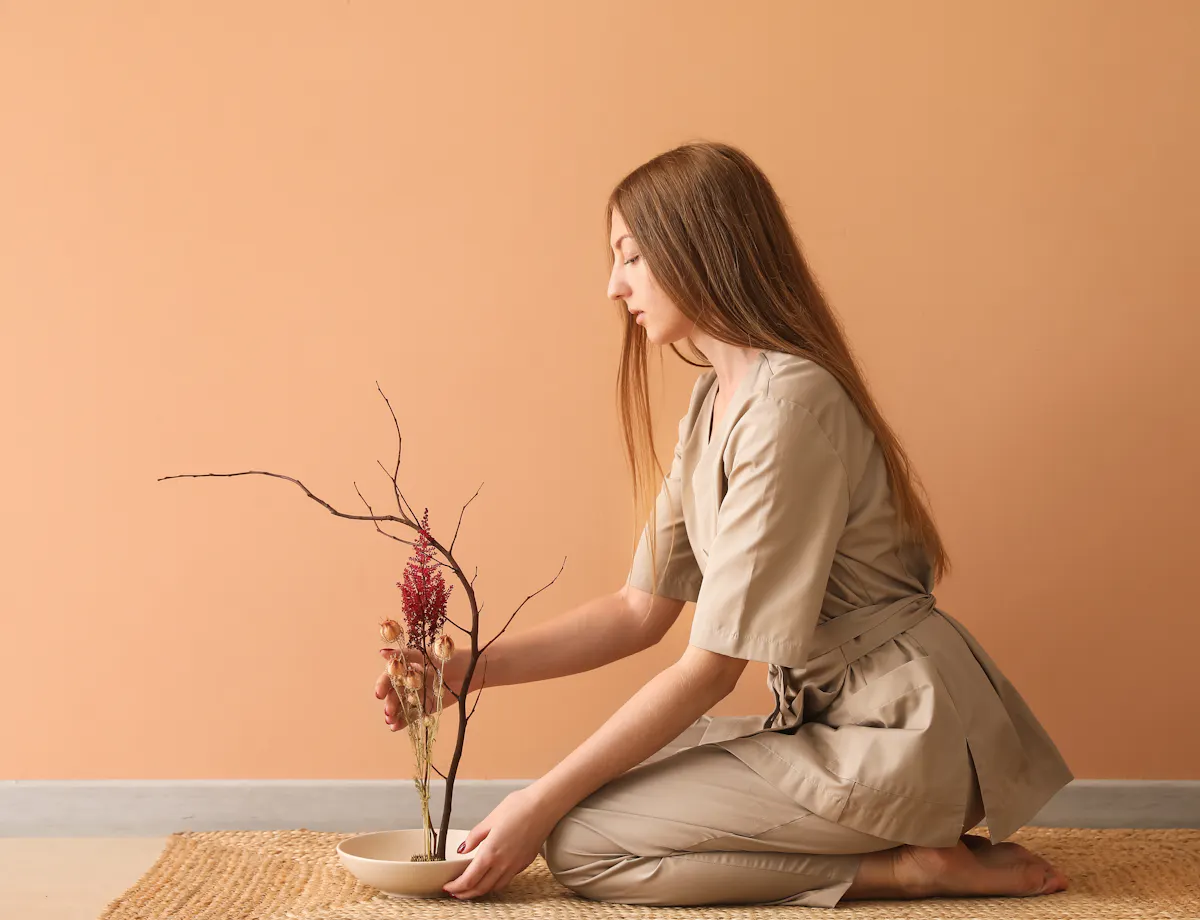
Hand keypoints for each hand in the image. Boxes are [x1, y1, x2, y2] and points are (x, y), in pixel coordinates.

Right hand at [374, 647, 469, 730]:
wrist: (470, 671)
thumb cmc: (447, 657)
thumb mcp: (425, 654)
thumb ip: (404, 655)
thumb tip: (382, 653)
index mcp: (407, 668)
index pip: (390, 677)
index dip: (382, 685)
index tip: (379, 694)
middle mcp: (409, 683)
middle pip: (394, 694)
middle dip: (389, 703)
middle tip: (388, 712)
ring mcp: (417, 696)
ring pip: (401, 707)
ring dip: (394, 714)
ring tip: (391, 721)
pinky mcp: (425, 708)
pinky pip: (412, 716)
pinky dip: (403, 722)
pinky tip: (396, 727)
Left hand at [442, 789, 558, 899]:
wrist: (545, 806)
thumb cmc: (519, 807)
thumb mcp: (490, 818)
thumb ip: (475, 836)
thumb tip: (462, 849)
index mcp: (491, 852)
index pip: (469, 879)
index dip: (456, 887)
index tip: (447, 887)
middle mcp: (503, 864)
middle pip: (481, 888)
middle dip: (465, 893)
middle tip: (455, 892)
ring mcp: (515, 865)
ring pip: (495, 887)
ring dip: (480, 891)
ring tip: (471, 888)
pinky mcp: (525, 863)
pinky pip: (507, 880)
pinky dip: (495, 884)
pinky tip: (491, 877)